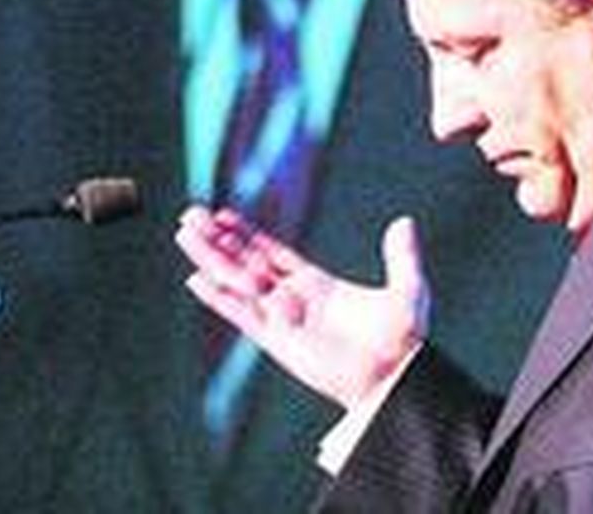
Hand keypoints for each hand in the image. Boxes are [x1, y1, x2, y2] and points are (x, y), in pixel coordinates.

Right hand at [175, 205, 429, 408]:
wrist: (394, 379)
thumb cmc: (403, 340)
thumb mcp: (408, 289)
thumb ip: (401, 256)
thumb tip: (404, 222)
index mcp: (316, 283)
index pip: (272, 252)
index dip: (247, 233)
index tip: (222, 214)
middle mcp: (292, 298)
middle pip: (245, 262)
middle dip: (218, 239)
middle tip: (191, 215)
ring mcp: (282, 317)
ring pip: (237, 281)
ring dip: (211, 257)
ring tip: (184, 234)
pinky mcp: (277, 339)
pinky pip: (241, 315)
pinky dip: (219, 298)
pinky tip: (196, 280)